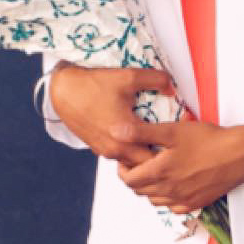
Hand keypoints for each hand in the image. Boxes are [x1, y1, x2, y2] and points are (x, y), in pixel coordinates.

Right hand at [47, 64, 175, 162]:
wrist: (63, 91)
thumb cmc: (93, 84)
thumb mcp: (128, 77)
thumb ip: (155, 80)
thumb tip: (172, 87)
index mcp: (125, 133)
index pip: (157, 155)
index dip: (172, 150)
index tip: (180, 140)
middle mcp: (115, 148)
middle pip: (146, 166)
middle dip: (159, 158)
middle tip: (170, 145)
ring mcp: (105, 151)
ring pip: (132, 164)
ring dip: (143, 157)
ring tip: (155, 143)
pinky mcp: (97, 149)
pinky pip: (119, 158)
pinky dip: (129, 153)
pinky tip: (136, 139)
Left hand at [114, 116, 243, 213]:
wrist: (240, 154)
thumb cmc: (208, 139)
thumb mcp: (173, 131)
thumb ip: (142, 132)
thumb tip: (115, 131)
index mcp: (159, 173)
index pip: (128, 180)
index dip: (122, 169)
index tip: (127, 157)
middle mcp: (169, 191)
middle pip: (139, 191)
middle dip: (135, 177)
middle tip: (140, 162)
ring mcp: (183, 200)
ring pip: (155, 200)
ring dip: (149, 188)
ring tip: (156, 170)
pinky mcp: (197, 203)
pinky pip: (172, 207)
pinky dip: (167, 197)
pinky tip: (174, 183)